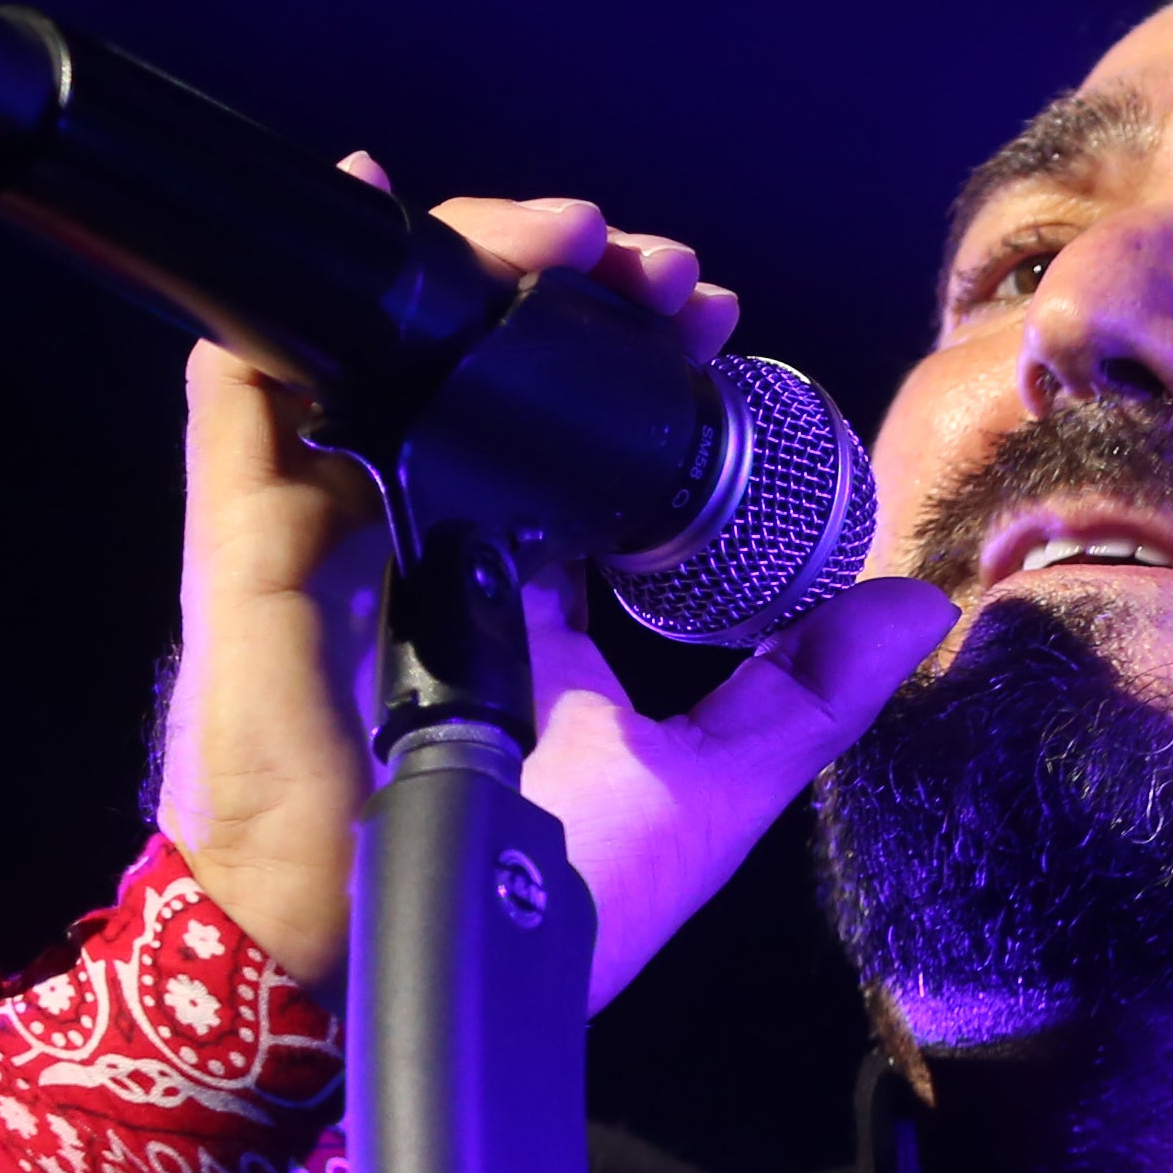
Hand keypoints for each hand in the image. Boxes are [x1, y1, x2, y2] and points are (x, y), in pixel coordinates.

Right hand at [154, 174, 951, 1000]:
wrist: (391, 968)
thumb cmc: (540, 904)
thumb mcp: (713, 788)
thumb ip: (811, 693)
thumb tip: (922, 605)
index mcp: (527, 601)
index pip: (577, 446)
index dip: (641, 366)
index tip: (713, 315)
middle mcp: (433, 549)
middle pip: (490, 376)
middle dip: (572, 289)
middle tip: (656, 270)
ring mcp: (338, 534)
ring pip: (391, 352)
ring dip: (470, 262)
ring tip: (561, 234)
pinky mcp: (251, 536)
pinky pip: (250, 390)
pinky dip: (299, 301)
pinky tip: (369, 204)